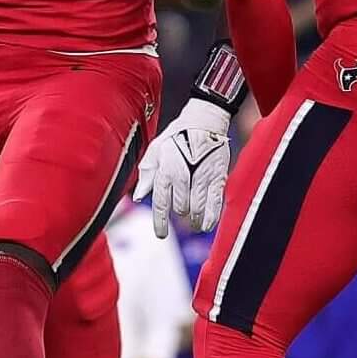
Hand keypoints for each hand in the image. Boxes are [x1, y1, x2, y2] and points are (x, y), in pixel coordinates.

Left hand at [132, 96, 231, 239]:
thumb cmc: (176, 136)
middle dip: (180, 215)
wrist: (203, 122)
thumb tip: (139, 196)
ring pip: (197, 209)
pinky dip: (210, 218)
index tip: (161, 235)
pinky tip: (206, 225)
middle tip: (182, 216)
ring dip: (194, 220)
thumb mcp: (155, 151)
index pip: (161, 204)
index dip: (160, 223)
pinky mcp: (218, 178)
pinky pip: (214, 204)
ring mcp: (201, 178)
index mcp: (165, 171)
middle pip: (180, 208)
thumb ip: (147, 175)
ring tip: (193, 224)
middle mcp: (182, 177)